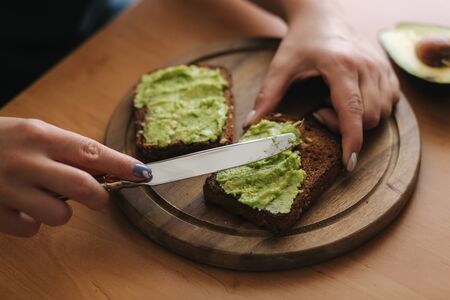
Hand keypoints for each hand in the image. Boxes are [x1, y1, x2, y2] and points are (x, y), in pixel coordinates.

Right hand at [0, 117, 149, 236]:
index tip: (144, 173)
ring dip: (60, 211)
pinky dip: (31, 222)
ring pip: (59, 215)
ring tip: (43, 197)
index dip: (122, 165)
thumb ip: (66, 150)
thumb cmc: (0, 140)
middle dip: (99, 196)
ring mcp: (7, 189)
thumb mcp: (33, 133)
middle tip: (98, 197)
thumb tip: (107, 169)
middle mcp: (26, 161)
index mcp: (40, 135)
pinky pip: (30, 230)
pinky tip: (19, 206)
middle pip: (83, 188)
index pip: (92, 152)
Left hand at [245, 0, 399, 170]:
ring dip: (359, 119)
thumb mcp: (281, 65)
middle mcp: (366, 67)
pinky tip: (354, 101)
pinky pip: (391, 101)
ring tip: (334, 104)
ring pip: (382, 111)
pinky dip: (374, 110)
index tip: (347, 163)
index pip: (352, 110)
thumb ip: (267, 96)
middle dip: (345, 127)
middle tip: (320, 113)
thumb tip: (251, 124)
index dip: (351, 140)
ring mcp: (380, 67)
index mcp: (341, 66)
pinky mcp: (387, 70)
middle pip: (368, 116)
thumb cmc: (302, 40)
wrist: (323, 15)